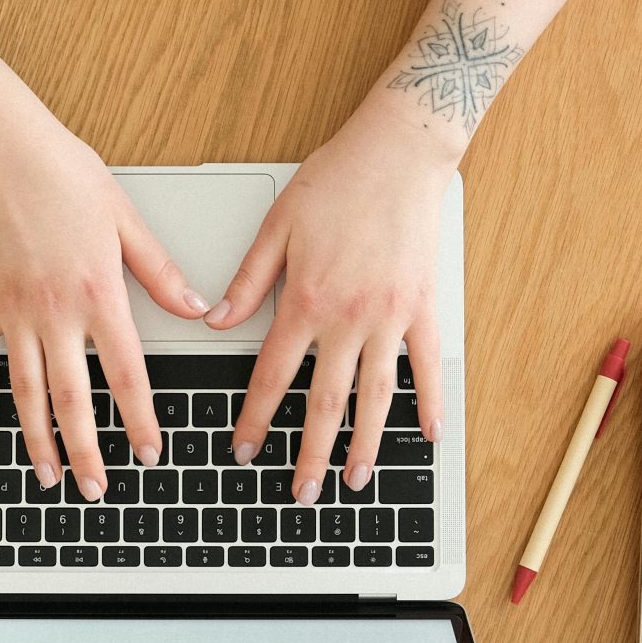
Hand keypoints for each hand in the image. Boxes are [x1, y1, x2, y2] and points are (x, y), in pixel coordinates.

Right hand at [0, 106, 206, 496]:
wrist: (4, 151)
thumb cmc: (65, 176)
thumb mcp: (128, 223)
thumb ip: (161, 275)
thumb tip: (198, 309)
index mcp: (98, 295)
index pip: (126, 374)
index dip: (139, 419)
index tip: (149, 452)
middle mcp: (55, 312)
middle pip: (72, 397)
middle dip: (87, 450)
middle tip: (97, 489)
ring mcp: (14, 311)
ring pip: (25, 390)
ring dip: (36, 438)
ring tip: (48, 474)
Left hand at [206, 98, 453, 501]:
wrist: (400, 150)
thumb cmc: (338, 179)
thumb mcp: (277, 225)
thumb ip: (248, 281)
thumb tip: (214, 321)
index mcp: (306, 300)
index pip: (274, 375)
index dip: (256, 418)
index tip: (244, 450)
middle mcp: (350, 318)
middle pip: (325, 402)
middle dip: (308, 453)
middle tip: (298, 492)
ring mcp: (392, 317)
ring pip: (376, 397)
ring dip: (365, 445)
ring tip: (356, 480)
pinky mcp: (424, 307)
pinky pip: (426, 367)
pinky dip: (427, 403)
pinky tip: (426, 434)